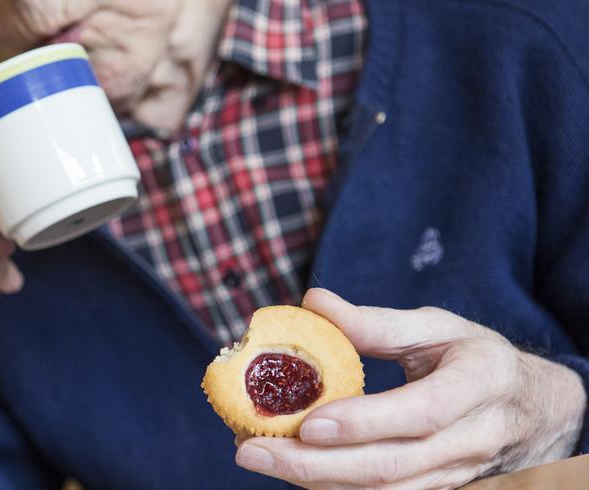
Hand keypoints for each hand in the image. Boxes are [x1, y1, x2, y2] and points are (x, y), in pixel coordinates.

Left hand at [235, 288, 585, 488]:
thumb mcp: (438, 327)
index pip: (420, 414)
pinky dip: (333, 488)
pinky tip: (290, 469)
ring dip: (315, 481)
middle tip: (250, 449)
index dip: (364, 423)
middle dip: (314, 465)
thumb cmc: (475, 359)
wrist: (532, 408)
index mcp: (479, 384)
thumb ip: (377, 322)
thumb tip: (310, 302)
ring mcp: (458, 474)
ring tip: (257, 456)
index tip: (306, 423)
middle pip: (390, 467)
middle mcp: (473, 439)